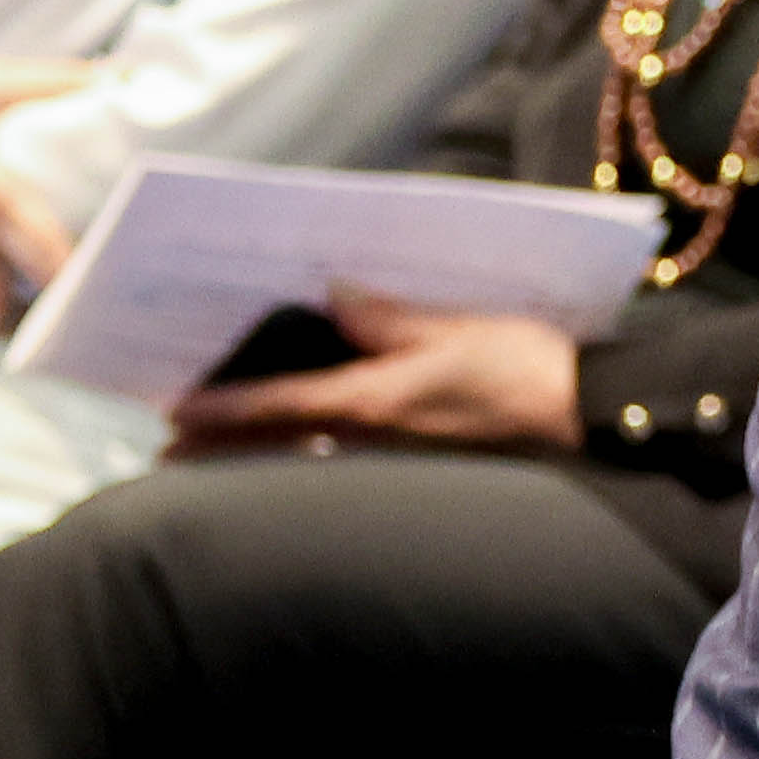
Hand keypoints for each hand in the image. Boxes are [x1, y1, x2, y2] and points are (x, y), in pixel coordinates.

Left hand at [169, 283, 584, 454]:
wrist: (588, 419)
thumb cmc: (527, 372)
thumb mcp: (458, 331)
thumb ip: (389, 318)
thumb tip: (335, 295)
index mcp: (374, 401)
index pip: (277, 406)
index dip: (221, 407)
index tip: (172, 413)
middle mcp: (373, 438)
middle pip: (278, 445)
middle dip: (222, 447)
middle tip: (170, 451)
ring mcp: (396, 457)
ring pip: (306, 458)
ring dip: (257, 455)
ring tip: (214, 456)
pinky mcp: (421, 463)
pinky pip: (343, 461)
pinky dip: (305, 457)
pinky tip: (298, 456)